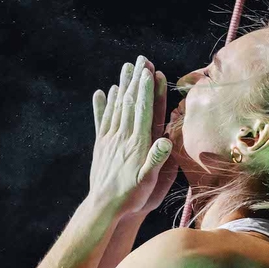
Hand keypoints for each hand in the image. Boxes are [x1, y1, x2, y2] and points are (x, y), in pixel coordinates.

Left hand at [89, 56, 174, 219]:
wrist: (104, 207)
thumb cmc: (131, 197)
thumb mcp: (149, 182)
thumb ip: (157, 159)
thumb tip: (167, 140)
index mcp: (137, 144)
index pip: (143, 111)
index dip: (147, 90)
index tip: (150, 71)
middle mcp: (123, 137)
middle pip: (129, 103)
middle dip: (136, 80)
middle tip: (140, 60)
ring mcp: (110, 139)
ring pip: (116, 107)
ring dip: (122, 85)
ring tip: (126, 68)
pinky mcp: (101, 145)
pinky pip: (102, 120)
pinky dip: (102, 104)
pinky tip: (102, 91)